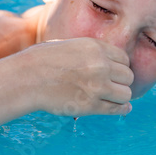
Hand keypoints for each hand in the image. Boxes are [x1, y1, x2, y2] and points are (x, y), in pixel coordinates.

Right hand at [18, 38, 133, 116]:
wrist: (27, 79)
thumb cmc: (43, 60)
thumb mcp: (70, 45)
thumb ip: (91, 52)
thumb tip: (108, 61)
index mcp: (96, 48)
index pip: (124, 59)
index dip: (120, 67)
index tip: (115, 73)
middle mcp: (100, 66)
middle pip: (128, 76)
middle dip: (121, 82)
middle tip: (112, 86)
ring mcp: (97, 86)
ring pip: (126, 94)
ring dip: (121, 97)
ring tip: (113, 97)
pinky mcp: (91, 105)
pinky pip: (117, 109)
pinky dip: (121, 109)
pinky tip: (121, 108)